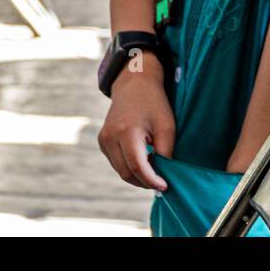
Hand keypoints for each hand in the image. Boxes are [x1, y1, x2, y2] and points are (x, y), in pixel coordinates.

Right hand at [98, 52, 173, 191]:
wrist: (134, 83)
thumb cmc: (154, 103)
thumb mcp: (167, 125)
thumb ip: (165, 151)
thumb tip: (162, 176)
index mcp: (127, 131)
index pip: (137, 166)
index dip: (151, 180)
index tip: (165, 186)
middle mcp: (111, 137)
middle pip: (126, 172)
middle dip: (144, 181)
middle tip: (161, 180)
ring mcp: (104, 139)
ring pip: (120, 170)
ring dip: (137, 175)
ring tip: (155, 167)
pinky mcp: (102, 141)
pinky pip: (116, 162)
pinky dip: (129, 166)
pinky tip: (144, 159)